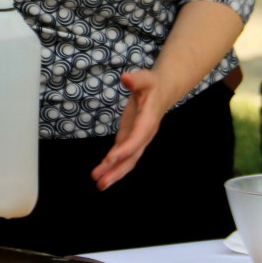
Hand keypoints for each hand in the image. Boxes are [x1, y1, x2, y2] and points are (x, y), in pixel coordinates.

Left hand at [90, 70, 169, 189]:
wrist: (162, 91)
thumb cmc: (152, 84)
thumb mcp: (145, 78)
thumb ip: (136, 79)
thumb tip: (126, 78)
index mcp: (149, 120)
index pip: (137, 138)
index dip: (125, 149)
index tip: (109, 159)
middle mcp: (144, 134)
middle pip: (132, 156)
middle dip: (117, 170)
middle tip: (102, 183)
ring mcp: (137, 139)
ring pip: (127, 160)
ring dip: (113, 173)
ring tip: (99, 184)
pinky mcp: (130, 138)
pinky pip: (122, 155)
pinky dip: (111, 165)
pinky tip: (100, 173)